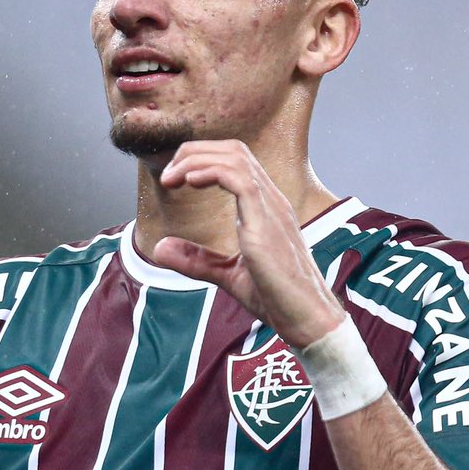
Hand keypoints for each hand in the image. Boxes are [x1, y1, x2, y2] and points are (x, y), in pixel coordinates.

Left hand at [152, 140, 345, 347]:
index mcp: (265, 207)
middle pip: (234, 150)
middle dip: (194, 152)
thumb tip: (160, 248)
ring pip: (236, 158)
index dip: (201, 159)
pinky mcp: (266, 224)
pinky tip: (189, 182)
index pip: (236, 160)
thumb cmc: (278, 298)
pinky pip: (240, 181)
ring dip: (197, 160)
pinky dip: (211, 172)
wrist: (307, 319)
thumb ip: (196, 260)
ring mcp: (271, 209)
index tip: (173, 178)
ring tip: (171, 178)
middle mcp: (271, 200)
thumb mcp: (227, 274)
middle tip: (167, 176)